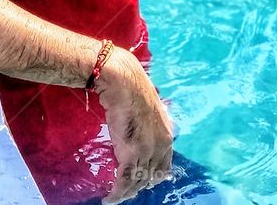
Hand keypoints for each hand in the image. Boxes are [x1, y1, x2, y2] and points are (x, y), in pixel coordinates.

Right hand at [94, 47, 173, 203]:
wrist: (124, 83)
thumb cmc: (132, 93)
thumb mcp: (148, 113)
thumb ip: (148, 128)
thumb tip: (141, 135)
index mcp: (167, 135)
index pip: (164, 167)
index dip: (152, 178)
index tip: (141, 182)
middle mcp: (162, 145)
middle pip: (150, 177)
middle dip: (137, 187)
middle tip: (123, 192)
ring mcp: (148, 150)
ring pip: (137, 181)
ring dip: (125, 193)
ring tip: (114, 198)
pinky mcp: (132, 153)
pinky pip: (125, 180)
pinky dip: (117, 193)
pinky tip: (109, 198)